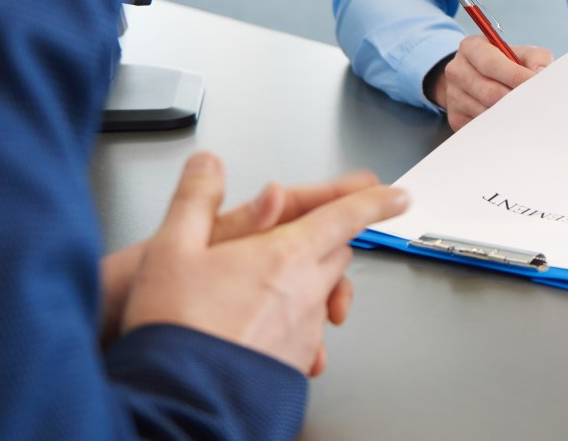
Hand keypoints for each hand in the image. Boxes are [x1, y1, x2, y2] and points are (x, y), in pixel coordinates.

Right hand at [119, 152, 408, 374]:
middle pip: (336, 253)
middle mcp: (305, 291)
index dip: (374, 201)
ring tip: (268, 287)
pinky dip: (295, 323)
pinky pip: (309, 334)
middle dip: (327, 239)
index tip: (397, 194)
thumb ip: (194, 200)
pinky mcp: (293, 363)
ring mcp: (304, 331)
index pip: (344, 216)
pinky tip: (263, 327)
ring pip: (323, 295)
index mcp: (285, 254)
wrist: (178, 401)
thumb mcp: (170, 249)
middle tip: (305, 235)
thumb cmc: (176, 328)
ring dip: (309, 284)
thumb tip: (206, 165)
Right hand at [431, 34, 552, 129]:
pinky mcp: (455, 117)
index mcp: (471, 48)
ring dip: (509, 114)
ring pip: (486, 112)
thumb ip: (536, 59)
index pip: (492, 64)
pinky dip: (499, 125)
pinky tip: (510, 119)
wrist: (475, 77)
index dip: (515, 76)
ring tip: (525, 111)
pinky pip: (480, 126)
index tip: (535, 84)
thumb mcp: (520, 53)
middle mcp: (457, 70)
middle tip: (535, 103)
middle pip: (489, 92)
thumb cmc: (503, 64)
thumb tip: (541, 73)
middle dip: (515, 99)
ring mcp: (453, 95)